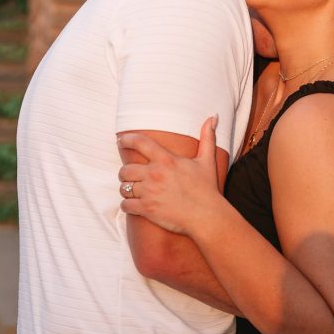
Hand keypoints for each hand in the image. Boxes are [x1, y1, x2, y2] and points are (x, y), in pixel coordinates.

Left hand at [118, 116, 223, 235]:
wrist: (207, 216)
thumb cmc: (207, 189)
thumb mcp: (207, 160)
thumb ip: (207, 137)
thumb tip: (213, 117)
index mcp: (167, 160)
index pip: (140, 143)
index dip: (127, 139)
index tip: (120, 140)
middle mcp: (155, 174)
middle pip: (125, 169)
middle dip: (126, 173)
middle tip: (131, 176)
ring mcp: (149, 192)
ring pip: (124, 188)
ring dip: (126, 189)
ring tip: (132, 191)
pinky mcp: (147, 209)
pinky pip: (125, 205)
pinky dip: (127, 205)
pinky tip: (133, 205)